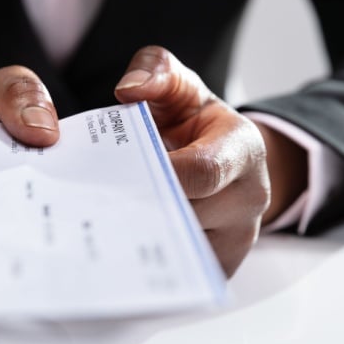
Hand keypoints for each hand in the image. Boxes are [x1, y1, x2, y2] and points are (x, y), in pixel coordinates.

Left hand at [114, 46, 270, 276]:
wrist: (225, 158)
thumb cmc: (197, 123)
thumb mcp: (181, 86)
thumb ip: (155, 70)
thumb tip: (129, 90)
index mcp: (243, 149)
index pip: (204, 171)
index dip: (160, 175)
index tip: (118, 173)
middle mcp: (250, 197)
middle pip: (188, 215)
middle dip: (140, 208)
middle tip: (93, 206)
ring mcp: (238, 237)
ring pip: (182, 250)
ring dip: (139, 240)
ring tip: (100, 229)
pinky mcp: (222, 265)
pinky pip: (182, 273)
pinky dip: (148, 263)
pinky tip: (115, 251)